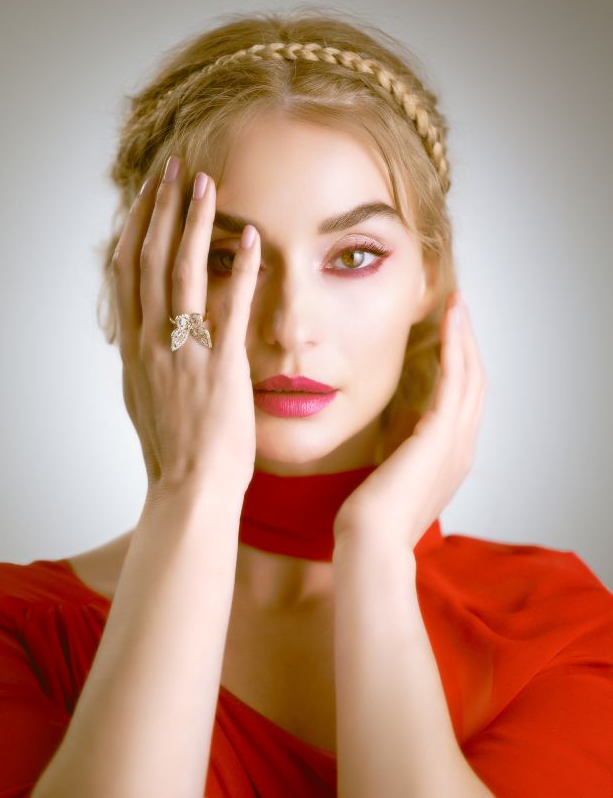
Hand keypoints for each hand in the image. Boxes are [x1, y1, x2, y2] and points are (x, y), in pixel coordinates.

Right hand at [111, 156, 259, 497]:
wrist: (189, 488)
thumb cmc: (172, 449)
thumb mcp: (144, 398)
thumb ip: (144, 359)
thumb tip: (144, 332)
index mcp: (134, 347)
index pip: (126, 272)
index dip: (136, 227)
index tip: (147, 195)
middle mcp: (152, 341)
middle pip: (149, 258)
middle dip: (161, 208)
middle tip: (174, 168)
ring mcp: (184, 351)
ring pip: (183, 272)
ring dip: (194, 223)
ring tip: (206, 184)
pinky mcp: (221, 365)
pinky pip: (230, 307)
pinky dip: (239, 270)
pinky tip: (252, 239)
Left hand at [333, 291, 487, 550]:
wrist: (370, 541)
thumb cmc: (371, 516)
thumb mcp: (393, 476)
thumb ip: (401, 452)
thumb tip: (395, 432)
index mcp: (450, 458)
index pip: (463, 401)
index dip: (460, 365)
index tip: (449, 337)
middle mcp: (461, 447)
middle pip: (475, 382)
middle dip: (468, 344)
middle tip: (459, 310)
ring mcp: (456, 441)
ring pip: (471, 375)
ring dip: (465, 337)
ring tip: (458, 305)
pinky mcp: (441, 434)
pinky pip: (455, 379)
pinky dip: (455, 347)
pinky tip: (448, 321)